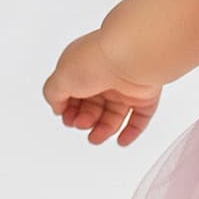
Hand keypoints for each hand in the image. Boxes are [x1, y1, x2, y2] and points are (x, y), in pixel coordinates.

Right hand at [42, 29, 162, 147]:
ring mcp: (126, 87)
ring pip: (114, 116)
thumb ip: (53, 94)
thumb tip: (58, 107)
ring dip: (104, 130)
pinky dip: (131, 132)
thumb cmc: (97, 61)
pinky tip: (122, 141)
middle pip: (94, 107)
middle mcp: (104, 76)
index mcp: (83, 68)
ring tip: (96, 137)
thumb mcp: (60, 78)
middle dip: (85, 120)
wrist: (131, 57)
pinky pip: (140, 118)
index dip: (69, 109)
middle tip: (83, 124)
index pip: (74, 94)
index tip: (67, 118)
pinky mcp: (145, 96)